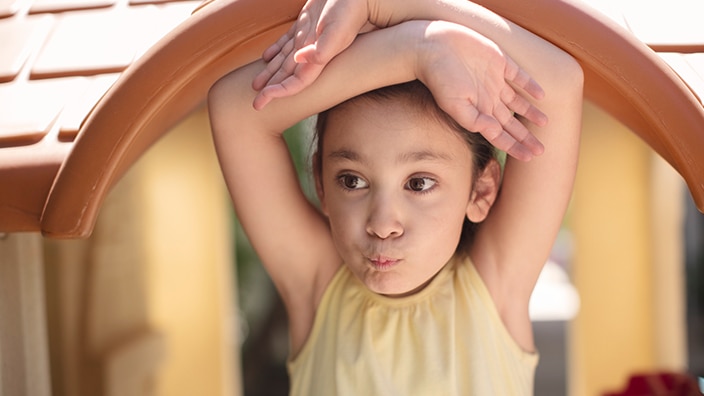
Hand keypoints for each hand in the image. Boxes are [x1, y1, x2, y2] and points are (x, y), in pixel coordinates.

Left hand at [252, 0, 376, 109]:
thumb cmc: (348, 11)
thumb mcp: (337, 31)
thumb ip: (322, 49)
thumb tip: (299, 59)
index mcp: (318, 57)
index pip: (295, 82)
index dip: (278, 92)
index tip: (262, 100)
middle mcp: (311, 51)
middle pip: (286, 76)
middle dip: (271, 89)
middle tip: (256, 103)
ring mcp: (307, 38)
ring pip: (283, 60)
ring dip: (270, 73)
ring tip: (256, 84)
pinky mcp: (305, 24)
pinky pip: (286, 42)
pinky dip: (275, 50)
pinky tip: (266, 57)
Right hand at [417, 21, 546, 160]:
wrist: (434, 46)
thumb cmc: (440, 78)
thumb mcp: (454, 104)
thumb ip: (474, 120)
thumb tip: (495, 132)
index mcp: (478, 111)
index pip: (499, 135)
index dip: (514, 146)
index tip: (529, 157)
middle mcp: (488, 99)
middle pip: (510, 123)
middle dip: (525, 137)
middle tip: (541, 151)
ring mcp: (494, 81)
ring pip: (518, 102)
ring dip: (531, 113)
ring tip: (545, 124)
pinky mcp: (498, 62)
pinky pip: (519, 76)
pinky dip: (530, 85)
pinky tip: (540, 95)